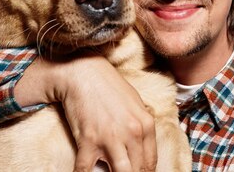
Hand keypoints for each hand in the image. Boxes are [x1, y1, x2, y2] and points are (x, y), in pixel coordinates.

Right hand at [14, 55, 157, 171]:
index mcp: (146, 124)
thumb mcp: (135, 103)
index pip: (150, 162)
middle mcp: (132, 133)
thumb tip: (142, 149)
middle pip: (137, 171)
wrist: (83, 72)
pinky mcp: (88, 140)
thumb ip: (141, 126)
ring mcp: (110, 138)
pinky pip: (86, 170)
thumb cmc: (109, 86)